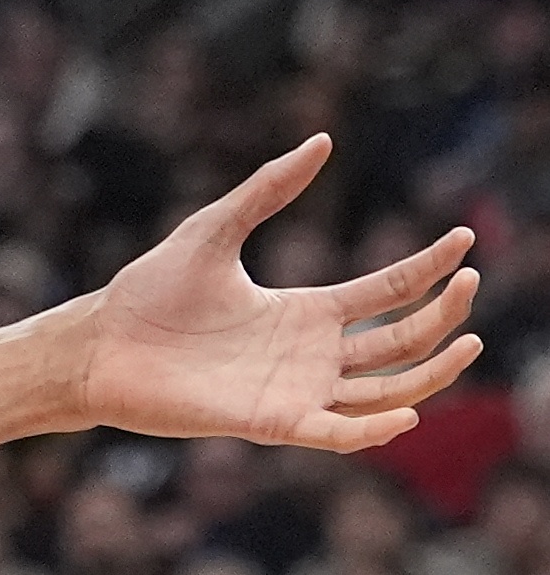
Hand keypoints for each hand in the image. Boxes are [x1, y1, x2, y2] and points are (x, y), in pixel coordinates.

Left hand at [78, 132, 478, 448]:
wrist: (101, 344)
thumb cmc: (151, 291)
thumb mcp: (217, 229)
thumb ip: (269, 189)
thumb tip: (323, 140)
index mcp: (305, 310)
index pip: (386, 291)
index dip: (428, 268)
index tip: (466, 239)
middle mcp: (311, 354)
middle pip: (400, 340)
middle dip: (442, 316)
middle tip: (473, 283)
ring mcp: (297, 391)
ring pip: (387, 391)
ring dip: (432, 373)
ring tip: (471, 340)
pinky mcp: (272, 423)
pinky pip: (337, 433)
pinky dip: (374, 429)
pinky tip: (406, 412)